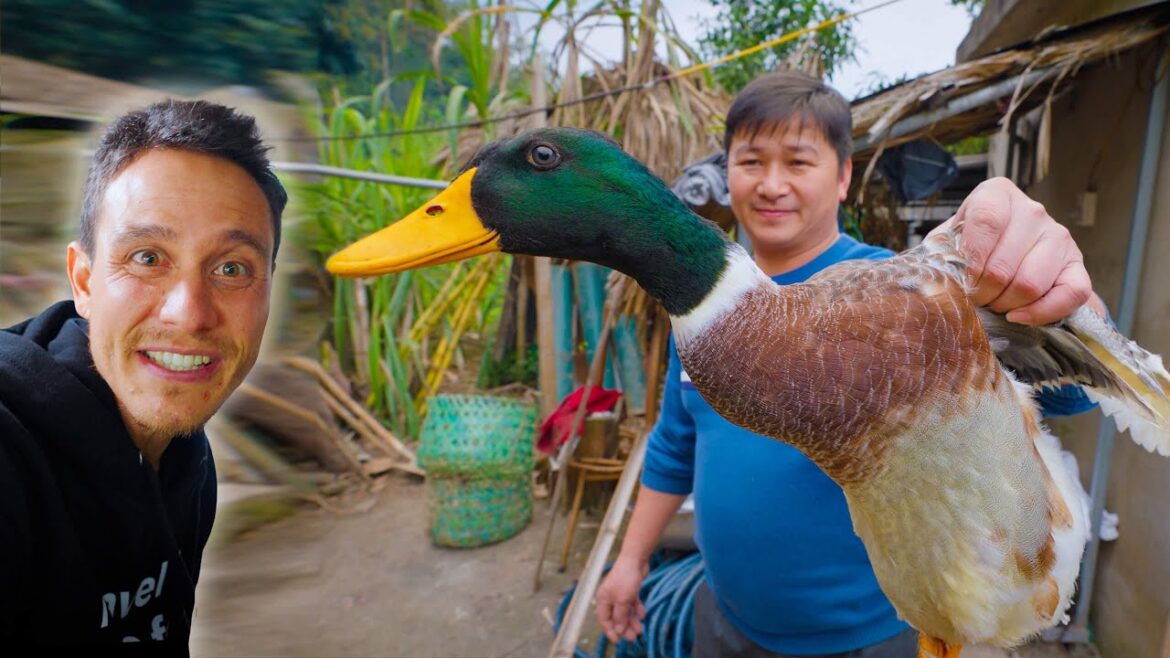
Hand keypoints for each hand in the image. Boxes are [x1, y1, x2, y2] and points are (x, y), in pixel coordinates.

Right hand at [595, 555, 648, 642]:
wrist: (636, 558)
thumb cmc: (626, 578)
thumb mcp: (623, 600)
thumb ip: (620, 616)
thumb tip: (618, 630)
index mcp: (603, 599)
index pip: (604, 620)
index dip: (610, 631)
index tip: (618, 640)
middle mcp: (610, 597)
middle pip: (616, 617)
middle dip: (624, 627)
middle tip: (634, 637)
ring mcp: (620, 594)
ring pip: (625, 612)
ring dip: (632, 621)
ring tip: (641, 628)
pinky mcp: (630, 590)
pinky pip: (632, 604)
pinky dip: (637, 609)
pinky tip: (642, 613)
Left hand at [935, 177, 1100, 324]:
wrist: (999, 253)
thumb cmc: (966, 246)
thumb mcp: (946, 242)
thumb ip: (938, 254)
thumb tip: (931, 282)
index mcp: (997, 194)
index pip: (986, 221)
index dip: (971, 260)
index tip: (962, 281)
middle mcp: (1032, 210)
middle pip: (1003, 265)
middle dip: (981, 293)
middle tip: (972, 300)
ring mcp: (1058, 235)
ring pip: (1030, 284)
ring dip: (1005, 305)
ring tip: (992, 304)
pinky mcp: (1076, 263)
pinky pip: (1070, 294)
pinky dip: (1041, 313)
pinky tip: (1017, 316)